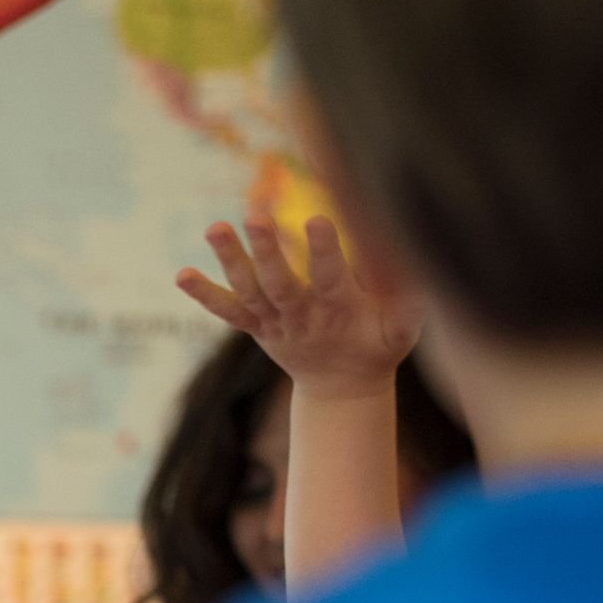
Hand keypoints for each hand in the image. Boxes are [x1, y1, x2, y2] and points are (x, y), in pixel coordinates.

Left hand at [174, 216, 417, 391]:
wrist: (343, 387)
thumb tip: (421, 262)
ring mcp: (274, 321)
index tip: (316, 220)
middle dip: (267, 249)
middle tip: (254, 215)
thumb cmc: (379, 345)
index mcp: (339, 311)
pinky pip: (227, 311)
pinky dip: (204, 294)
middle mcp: (301, 315)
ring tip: (214, 227)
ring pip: (249, 290)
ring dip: (230, 259)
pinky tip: (181, 275)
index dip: (324, 251)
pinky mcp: (256, 325)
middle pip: (280, 282)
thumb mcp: (401, 329)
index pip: (331, 278)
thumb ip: (407, 300)